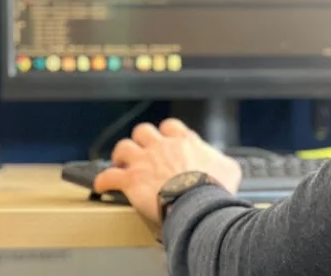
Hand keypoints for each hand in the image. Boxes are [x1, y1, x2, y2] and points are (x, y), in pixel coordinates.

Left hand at [94, 118, 241, 228]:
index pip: (171, 126)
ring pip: (124, 147)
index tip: (166, 140)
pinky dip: (103, 180)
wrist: (197, 204)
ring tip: (120, 162)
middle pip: (144, 131)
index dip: (166, 133)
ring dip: (121, 155)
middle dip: (141, 139)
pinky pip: (109, 176)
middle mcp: (162, 146)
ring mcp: (144, 161)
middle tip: (141, 150)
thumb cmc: (214, 189)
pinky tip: (101, 185)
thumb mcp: (229, 169)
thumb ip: (223, 161)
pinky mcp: (131, 180)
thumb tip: (226, 165)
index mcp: (185, 142)